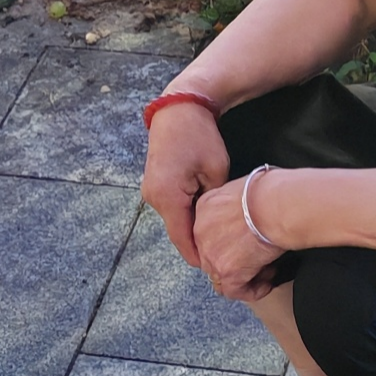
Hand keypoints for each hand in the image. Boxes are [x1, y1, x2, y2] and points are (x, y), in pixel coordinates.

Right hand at [140, 102, 230, 266]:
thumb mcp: (216, 171)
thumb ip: (213, 203)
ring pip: (175, 219)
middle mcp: (153, 198)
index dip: (201, 256)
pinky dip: (186, 212)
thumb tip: (214, 225)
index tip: (219, 267)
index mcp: (167, 197)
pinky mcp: (154, 183)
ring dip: (193, 226)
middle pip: (178, 232)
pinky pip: (171, 206)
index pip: (183, 240)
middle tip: (224, 251)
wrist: (179, 107)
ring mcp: (150, 190)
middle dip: (199, 243)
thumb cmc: (200, 136)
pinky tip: (205, 211)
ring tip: (217, 233)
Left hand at [194, 174, 282, 300]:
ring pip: (220, 275)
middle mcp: (201, 231)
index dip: (227, 240)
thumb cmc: (269, 192)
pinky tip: (268, 281)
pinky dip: (253, 290)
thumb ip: (236, 204)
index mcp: (204, 207)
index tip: (245, 240)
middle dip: (234, 259)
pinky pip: (235, 291)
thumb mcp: (242, 188)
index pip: (208, 232)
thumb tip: (247, 213)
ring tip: (266, 269)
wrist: (276, 205)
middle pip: (211, 254)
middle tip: (256, 256)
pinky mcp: (226, 271)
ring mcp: (211, 253)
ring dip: (243, 275)